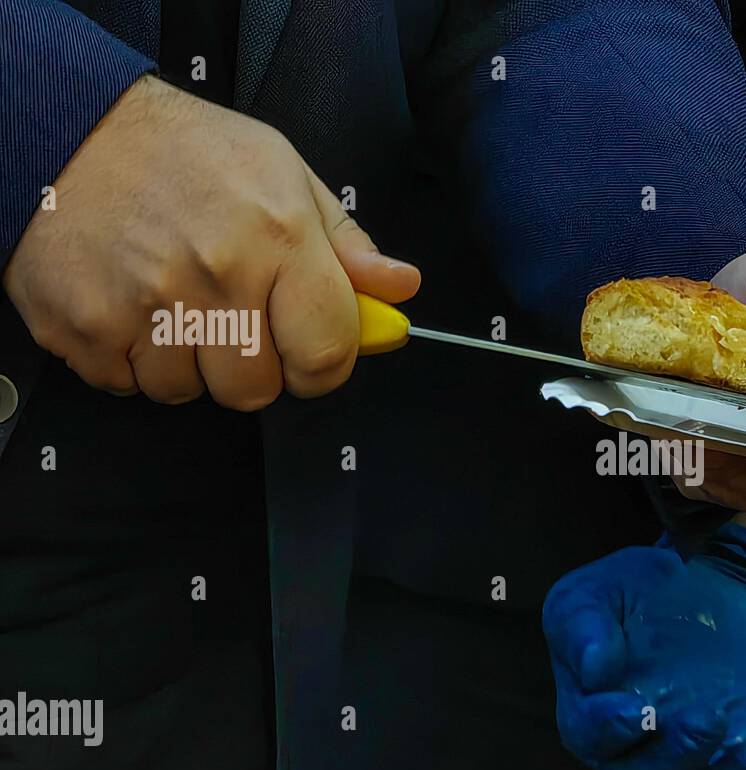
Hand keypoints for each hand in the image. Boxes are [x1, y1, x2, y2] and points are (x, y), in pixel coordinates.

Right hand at [2, 75, 419, 409]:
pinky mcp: (84, 326)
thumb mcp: (284, 176)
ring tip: (174, 303)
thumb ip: (346, 245)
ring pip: (187, 392)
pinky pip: (125, 384)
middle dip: (251, 366)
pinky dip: (128, 358)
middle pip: (256, 389)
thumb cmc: (185, 152)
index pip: (327, 355)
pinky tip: (129, 306)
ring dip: (185, 363)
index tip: (308, 352)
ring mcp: (145, 305)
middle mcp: (216, 276)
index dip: (323, 365)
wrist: (68, 123)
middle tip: (231, 318)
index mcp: (278, 239)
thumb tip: (399, 289)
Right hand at [543, 524, 745, 769]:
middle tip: (709, 718)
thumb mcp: (596, 592)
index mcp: (591, 716)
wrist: (711, 589)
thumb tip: (593, 667)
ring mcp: (695, 767)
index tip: (639, 711)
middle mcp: (638, 756)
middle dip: (680, 757)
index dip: (611, 730)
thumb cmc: (637, 595)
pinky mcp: (743, 766)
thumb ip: (583, 624)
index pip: (592, 737)